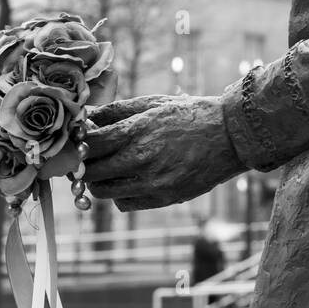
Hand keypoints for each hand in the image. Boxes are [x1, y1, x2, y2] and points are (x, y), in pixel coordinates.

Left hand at [84, 95, 242, 210]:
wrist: (231, 136)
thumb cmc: (190, 114)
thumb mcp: (153, 103)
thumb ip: (117, 111)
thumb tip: (86, 119)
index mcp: (137, 130)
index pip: (89, 144)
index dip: (77, 144)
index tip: (78, 140)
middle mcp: (142, 158)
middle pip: (90, 172)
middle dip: (83, 165)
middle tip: (87, 157)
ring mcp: (153, 182)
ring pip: (103, 192)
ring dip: (98, 182)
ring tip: (107, 169)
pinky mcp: (164, 198)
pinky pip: (124, 204)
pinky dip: (120, 195)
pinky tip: (130, 180)